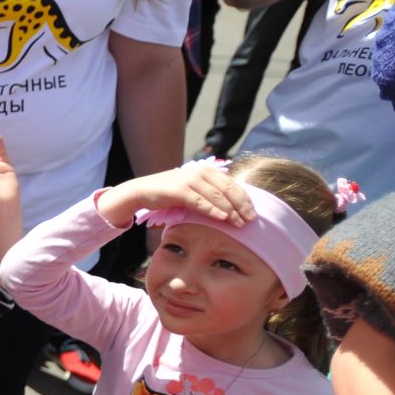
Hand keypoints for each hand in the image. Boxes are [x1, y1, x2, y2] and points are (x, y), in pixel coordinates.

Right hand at [95, 164, 257, 229]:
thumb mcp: (191, 189)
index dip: (244, 198)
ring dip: (231, 210)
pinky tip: (223, 218)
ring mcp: (190, 180)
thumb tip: (228, 205)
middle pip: (228, 189)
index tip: (253, 212)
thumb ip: (208, 192)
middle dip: (241, 205)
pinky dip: (214, 210)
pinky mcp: (180, 190)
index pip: (232, 184)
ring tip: (239, 223)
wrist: (141, 191)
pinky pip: (201, 202)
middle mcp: (200, 172)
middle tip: (250, 220)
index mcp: (206, 171)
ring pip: (217, 196)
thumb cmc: (168, 193)